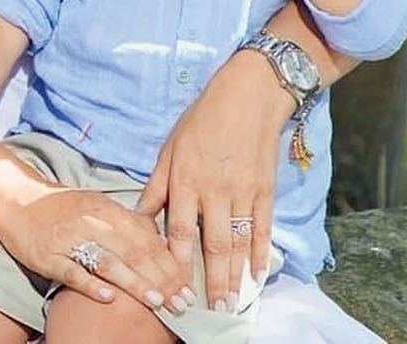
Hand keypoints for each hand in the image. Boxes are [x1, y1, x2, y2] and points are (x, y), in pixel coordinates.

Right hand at [0, 141, 190, 312]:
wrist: (15, 199)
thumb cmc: (60, 207)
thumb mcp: (96, 206)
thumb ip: (127, 223)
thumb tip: (162, 242)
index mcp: (104, 209)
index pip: (144, 237)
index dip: (169, 262)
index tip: (187, 284)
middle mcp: (88, 222)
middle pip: (131, 251)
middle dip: (160, 278)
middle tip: (181, 302)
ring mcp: (66, 239)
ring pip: (106, 261)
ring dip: (134, 283)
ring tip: (157, 301)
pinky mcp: (46, 255)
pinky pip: (71, 271)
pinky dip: (90, 284)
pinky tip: (108, 298)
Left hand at [136, 51, 286, 311]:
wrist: (247, 98)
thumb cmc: (201, 120)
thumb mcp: (170, 147)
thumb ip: (157, 184)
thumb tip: (140, 214)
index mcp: (185, 180)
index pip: (178, 230)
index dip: (175, 261)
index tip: (173, 285)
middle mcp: (213, 191)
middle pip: (212, 245)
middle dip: (211, 280)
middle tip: (212, 308)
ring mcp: (242, 193)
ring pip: (237, 243)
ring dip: (235, 275)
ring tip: (233, 302)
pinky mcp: (265, 191)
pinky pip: (263, 229)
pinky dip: (261, 254)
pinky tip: (258, 275)